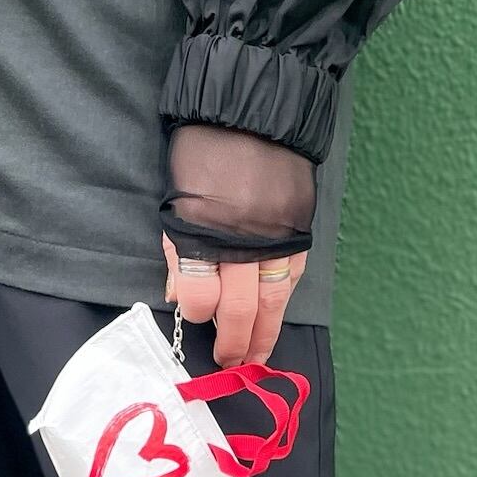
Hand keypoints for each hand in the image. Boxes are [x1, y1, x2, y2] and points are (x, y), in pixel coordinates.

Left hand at [162, 123, 314, 367]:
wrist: (252, 114)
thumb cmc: (203, 154)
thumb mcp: (176, 200)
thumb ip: (179, 250)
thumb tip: (182, 295)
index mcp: (202, 230)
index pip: (201, 295)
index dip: (197, 312)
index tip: (196, 315)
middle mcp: (242, 239)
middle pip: (241, 308)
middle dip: (235, 341)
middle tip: (231, 362)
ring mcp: (275, 237)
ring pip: (274, 300)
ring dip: (266, 334)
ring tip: (258, 357)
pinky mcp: (299, 230)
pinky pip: (293, 276)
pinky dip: (284, 301)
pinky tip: (276, 317)